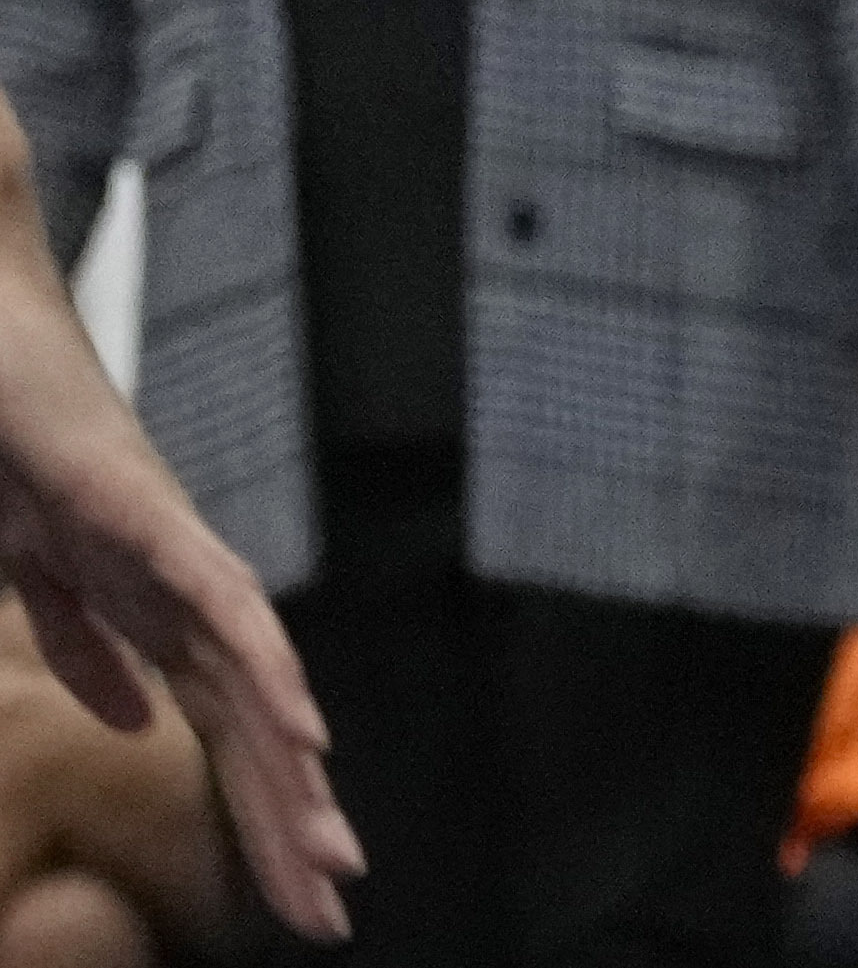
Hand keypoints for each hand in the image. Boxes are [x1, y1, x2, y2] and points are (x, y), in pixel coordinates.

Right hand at [0, 276, 355, 934]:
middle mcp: (184, 583)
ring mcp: (170, 543)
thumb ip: (88, 641)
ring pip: (252, 674)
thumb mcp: (41, 574)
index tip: (301, 889)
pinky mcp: (144, 508)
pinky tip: (301, 726)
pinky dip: (260, 664)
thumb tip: (142, 718)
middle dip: (292, 818)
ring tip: (331, 848)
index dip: (262, 809)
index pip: (222, 728)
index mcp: (153, 608)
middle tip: (334, 909)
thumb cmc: (14, 440)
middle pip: (255, 719)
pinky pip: (215, 599)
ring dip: (293, 765)